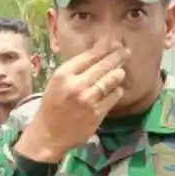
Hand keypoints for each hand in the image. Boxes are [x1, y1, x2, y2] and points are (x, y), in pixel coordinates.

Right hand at [15, 37, 128, 162]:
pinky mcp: (97, 113)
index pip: (89, 55)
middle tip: (126, 51)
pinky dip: (116, 91)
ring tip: (121, 71)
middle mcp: (76, 85)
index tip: (113, 41)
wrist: (49, 134)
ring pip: (111, 79)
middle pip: (103, 65)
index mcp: (64, 75)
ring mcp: (88, 99)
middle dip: (117, 56)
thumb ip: (75, 69)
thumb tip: (97, 54)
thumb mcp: (57, 82)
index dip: (104, 47)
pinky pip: (113, 96)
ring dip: (119, 73)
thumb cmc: (52, 106)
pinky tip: (116, 89)